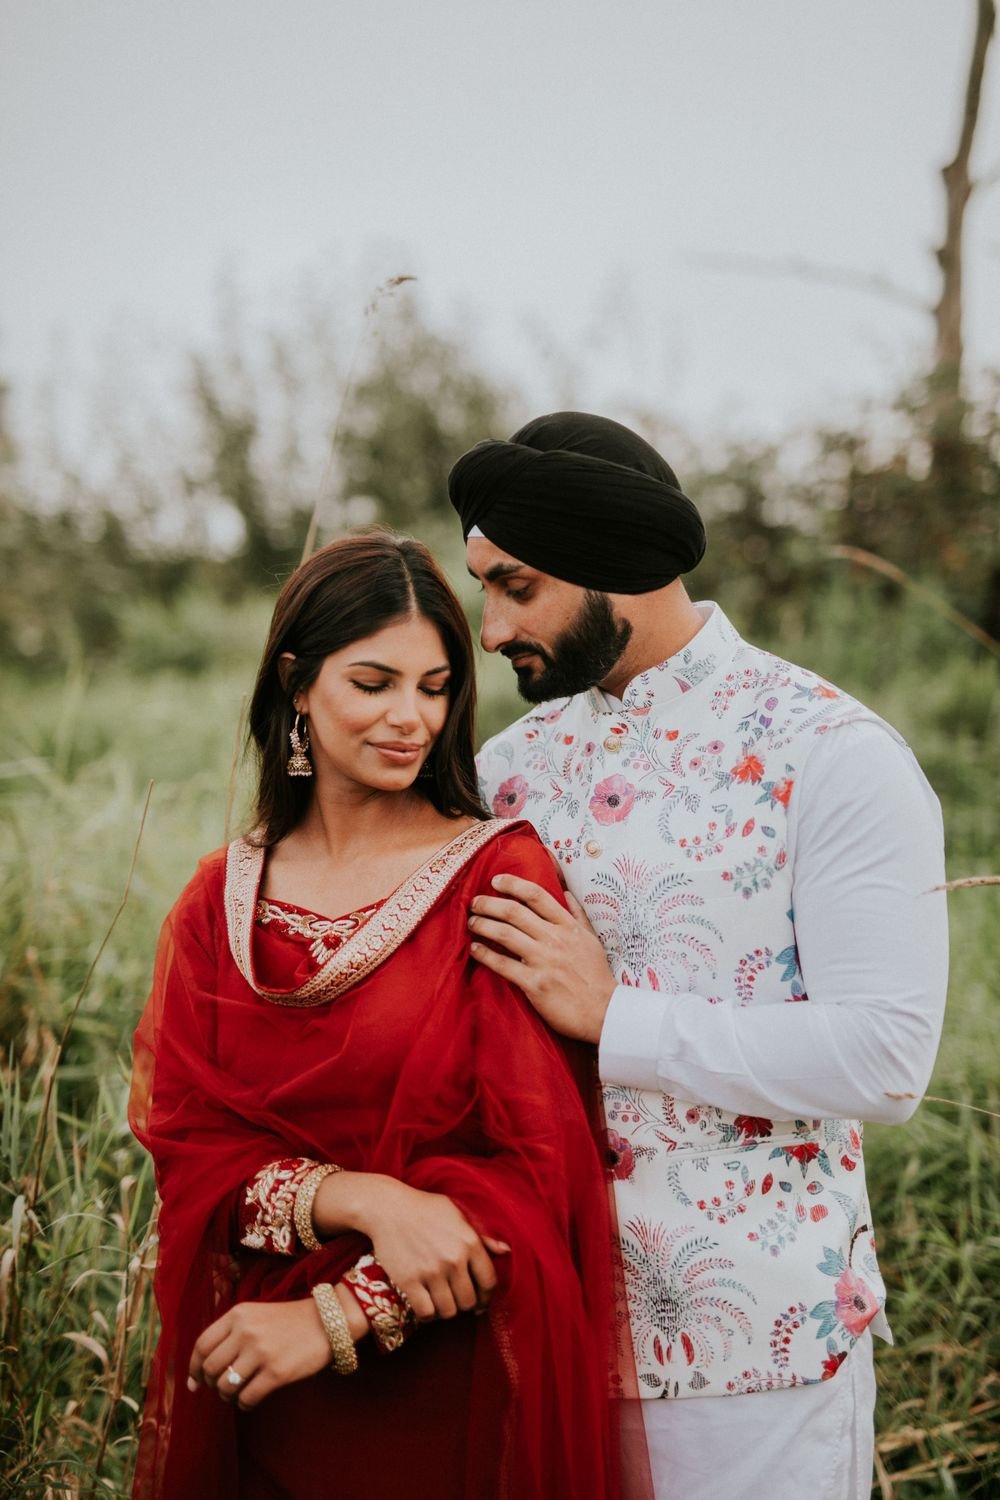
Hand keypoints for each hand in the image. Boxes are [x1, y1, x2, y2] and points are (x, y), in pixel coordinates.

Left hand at [188, 1292, 364, 1410]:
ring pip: (225, 1386)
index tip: (194, 1382)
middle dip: (212, 1384)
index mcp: (238, 1314)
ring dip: (227, 1396)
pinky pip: (246, 1398)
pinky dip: (244, 1404)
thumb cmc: (288, 1321)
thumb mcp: (256, 1315)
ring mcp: (261, 1352)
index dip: (193, 1368)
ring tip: (238, 1393)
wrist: (328, 1321)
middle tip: (222, 1388)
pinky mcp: (276, 1373)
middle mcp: (246, 1332)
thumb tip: (199, 1374)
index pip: (202, 1345)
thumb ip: (229, 1335)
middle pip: (211, 1369)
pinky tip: (251, 1399)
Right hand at [315, 1173, 509, 1322]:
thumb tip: (507, 1250)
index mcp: (470, 1242)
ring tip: (440, 1301)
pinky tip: (425, 1303)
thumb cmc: (425, 1208)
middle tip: (456, 1299)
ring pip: (448, 1311)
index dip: (487, 1297)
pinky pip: (426, 1313)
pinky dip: (427, 1314)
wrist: (388, 1208)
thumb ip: (483, 1236)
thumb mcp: (458, 1214)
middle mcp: (453, 1259)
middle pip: (468, 1301)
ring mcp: (431, 1271)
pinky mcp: (409, 1281)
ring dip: (446, 1310)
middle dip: (464, 1304)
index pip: (489, 1282)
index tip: (480, 1301)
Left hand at [468, 874, 615, 1042]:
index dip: (513, 884)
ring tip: (471, 923)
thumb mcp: (592, 939)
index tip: (496, 880)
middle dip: (489, 903)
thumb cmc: (597, 976)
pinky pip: (503, 965)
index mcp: (568, 926)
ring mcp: (544, 961)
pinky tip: (475, 950)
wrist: (603, 1011)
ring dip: (483, 925)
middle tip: (475, 902)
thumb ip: (577, 914)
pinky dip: (485, 955)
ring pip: (504, 934)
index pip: (537, 896)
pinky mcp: (534, 983)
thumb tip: (566, 892)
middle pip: (514, 912)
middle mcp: (554, 939)